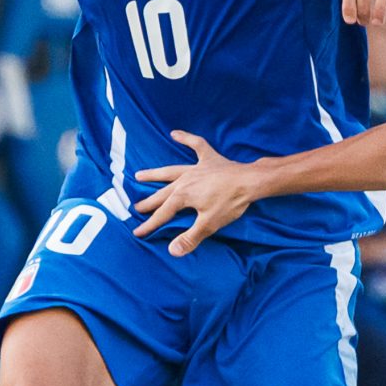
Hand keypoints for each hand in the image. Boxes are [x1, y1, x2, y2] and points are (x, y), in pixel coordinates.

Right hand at [133, 130, 262, 256]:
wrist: (250, 181)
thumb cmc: (230, 202)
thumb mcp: (210, 224)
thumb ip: (190, 237)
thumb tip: (172, 252)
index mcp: (182, 196)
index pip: (162, 214)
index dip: (150, 225)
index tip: (137, 232)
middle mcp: (184, 180)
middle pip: (162, 193)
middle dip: (148, 202)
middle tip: (135, 207)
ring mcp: (196, 168)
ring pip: (171, 170)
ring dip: (155, 173)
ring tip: (139, 174)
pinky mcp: (209, 159)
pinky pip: (196, 145)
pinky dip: (186, 138)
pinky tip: (174, 133)